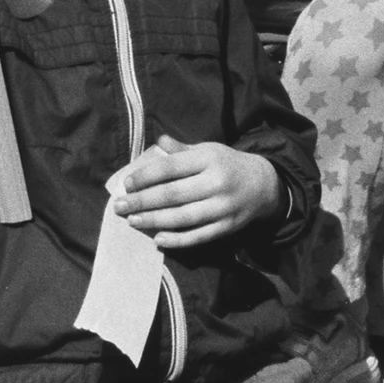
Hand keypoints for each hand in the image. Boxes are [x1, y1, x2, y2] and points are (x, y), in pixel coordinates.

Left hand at [108, 137, 283, 251]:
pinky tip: (158, 239)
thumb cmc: (227, 165)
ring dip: (154, 220)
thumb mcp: (208, 150)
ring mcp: (222, 207)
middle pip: (172, 194)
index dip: (146, 177)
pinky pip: (198, 236)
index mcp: (209, 159)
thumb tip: (159, 142)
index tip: (126, 184)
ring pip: (182, 217)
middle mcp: (216, 183)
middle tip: (119, 206)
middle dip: (142, 201)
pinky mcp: (226, 227)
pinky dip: (177, 240)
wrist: (264, 185)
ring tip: (133, 221)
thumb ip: (182, 150)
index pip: (171, 168)